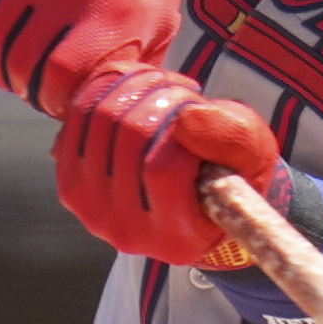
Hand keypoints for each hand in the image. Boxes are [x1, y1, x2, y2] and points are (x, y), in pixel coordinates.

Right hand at [0, 0, 210, 114]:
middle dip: (20, 85)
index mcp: (115, 11)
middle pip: (20, 59)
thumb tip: (72, 142)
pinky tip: (9, 17)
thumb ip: (120, 81)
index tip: (54, 102)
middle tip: (30, 87)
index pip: (58, 76)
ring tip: (15, 63)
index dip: (48, 99)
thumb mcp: (153, 33)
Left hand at [54, 64, 285, 267]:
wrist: (190, 190)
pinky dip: (106, 89)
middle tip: (183, 91)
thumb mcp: (253, 152)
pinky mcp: (70, 185)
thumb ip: (230, 135)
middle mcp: (128, 233)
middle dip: (162, 94)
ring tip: (163, 88)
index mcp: (178, 237)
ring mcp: (91, 211)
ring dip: (137, 85)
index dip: (182, 122)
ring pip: (101, 117)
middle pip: (130, 135)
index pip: (163, 168)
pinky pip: (78, 116)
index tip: (198, 109)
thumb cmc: (230, 170)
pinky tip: (134, 89)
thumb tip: (184, 120)